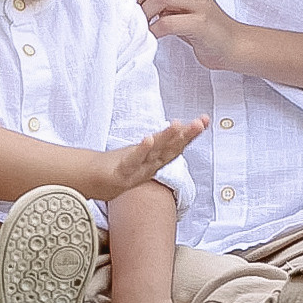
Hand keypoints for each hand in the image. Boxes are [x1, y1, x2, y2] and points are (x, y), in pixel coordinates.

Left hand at [84, 116, 209, 201]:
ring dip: (167, 139)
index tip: (204, 120)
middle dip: (187, 136)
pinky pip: (134, 160)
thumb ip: (164, 141)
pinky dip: (142, 150)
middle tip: (200, 123)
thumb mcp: (147, 152)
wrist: (98, 181)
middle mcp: (151, 165)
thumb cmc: (123, 165)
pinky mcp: (122, 172)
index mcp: (157, 159)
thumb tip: (181, 126)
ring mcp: (138, 169)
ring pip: (156, 154)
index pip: (178, 145)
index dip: (192, 134)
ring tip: (177, 125)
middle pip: (171, 149)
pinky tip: (149, 138)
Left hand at [121, 0, 245, 71]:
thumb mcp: (173, 5)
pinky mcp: (201, 23)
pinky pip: (170, 23)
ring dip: (144, 12)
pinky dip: (154, 30)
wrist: (230, 44)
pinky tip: (151, 36)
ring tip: (139, 24)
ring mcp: (199, 2)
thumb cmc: (197, 25)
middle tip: (130, 11)